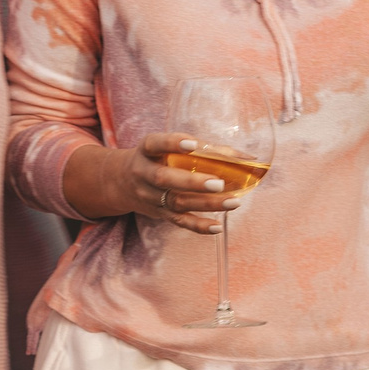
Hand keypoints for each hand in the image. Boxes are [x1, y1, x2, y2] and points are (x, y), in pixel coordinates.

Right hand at [64, 134, 237, 234]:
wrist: (121, 182)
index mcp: (146, 150)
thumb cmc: (157, 158)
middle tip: (218, 183)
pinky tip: (217, 226)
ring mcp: (149, 196)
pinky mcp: (158, 213)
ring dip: (206, 204)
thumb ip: (203, 148)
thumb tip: (247, 157)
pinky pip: (178, 221)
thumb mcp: (167, 147)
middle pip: (164, 179)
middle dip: (192, 182)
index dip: (173, 143)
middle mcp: (144, 173)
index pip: (155, 144)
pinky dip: (198, 226)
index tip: (193, 144)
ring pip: (176, 202)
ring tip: (233, 202)